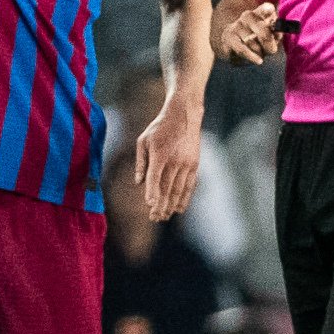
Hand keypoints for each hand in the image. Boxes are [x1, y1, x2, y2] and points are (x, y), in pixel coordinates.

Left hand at [133, 99, 202, 221]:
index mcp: (159, 154)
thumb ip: (141, 162)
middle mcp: (174, 160)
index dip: (152, 192)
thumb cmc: (160, 128)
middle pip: (167, 187)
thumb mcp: (144, 140)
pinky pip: (189, 185)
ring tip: (164, 216)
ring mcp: (186, 163)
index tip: (149, 205)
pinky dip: (184, 198)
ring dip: (171, 205)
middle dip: (160, 205)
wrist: (184, 115)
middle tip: (154, 218)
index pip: (155, 177)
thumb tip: (139, 183)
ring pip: (178, 189)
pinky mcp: (194, 165)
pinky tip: (179, 208)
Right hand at [219, 1, 281, 65]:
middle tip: (272, 51)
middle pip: (262, 29)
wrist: (233, 47)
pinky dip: (252, 56)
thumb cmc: (257, 41)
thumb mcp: (270, 37)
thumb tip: (277, 33)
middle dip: (268, 42)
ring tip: (259, 54)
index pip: (266, 8)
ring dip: (259, 52)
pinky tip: (259, 61)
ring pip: (252, 42)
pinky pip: (242, 49)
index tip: (270, 10)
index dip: (268, 10)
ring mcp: (237, 26)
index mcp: (260, 13)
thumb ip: (276, 34)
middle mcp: (247, 16)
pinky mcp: (228, 38)